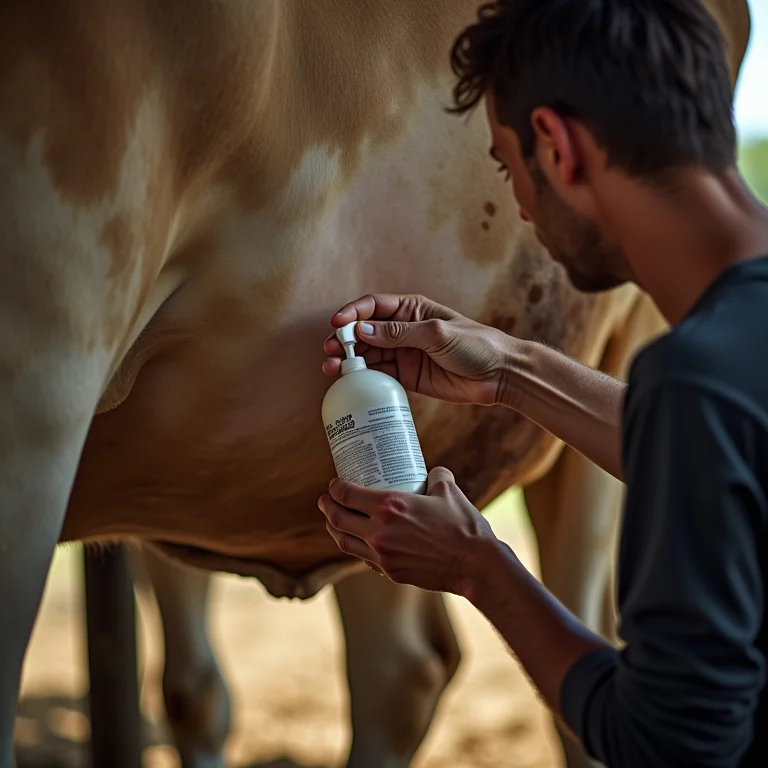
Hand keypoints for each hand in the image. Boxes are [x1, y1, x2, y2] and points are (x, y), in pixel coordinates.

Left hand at [318, 467, 498, 594]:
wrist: (475, 565)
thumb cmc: (463, 526)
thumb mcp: (449, 490)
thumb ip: (436, 476)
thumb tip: (432, 472)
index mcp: (390, 507)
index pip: (347, 495)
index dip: (335, 488)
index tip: (334, 484)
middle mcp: (379, 532)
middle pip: (338, 520)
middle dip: (327, 508)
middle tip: (325, 500)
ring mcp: (382, 556)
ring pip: (345, 543)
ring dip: (334, 530)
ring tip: (333, 521)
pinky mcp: (390, 573)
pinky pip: (363, 558)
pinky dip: (356, 547)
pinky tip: (359, 541)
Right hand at [323, 293, 514, 405]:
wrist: (500, 375)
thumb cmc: (476, 345)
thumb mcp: (437, 333)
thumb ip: (399, 333)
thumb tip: (362, 330)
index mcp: (412, 310)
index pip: (374, 306)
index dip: (353, 313)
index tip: (337, 324)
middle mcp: (405, 330)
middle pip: (365, 331)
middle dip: (344, 339)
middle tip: (330, 350)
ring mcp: (405, 354)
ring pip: (369, 354)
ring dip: (349, 360)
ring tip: (332, 368)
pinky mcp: (408, 376)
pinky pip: (380, 374)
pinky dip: (364, 377)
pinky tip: (351, 381)